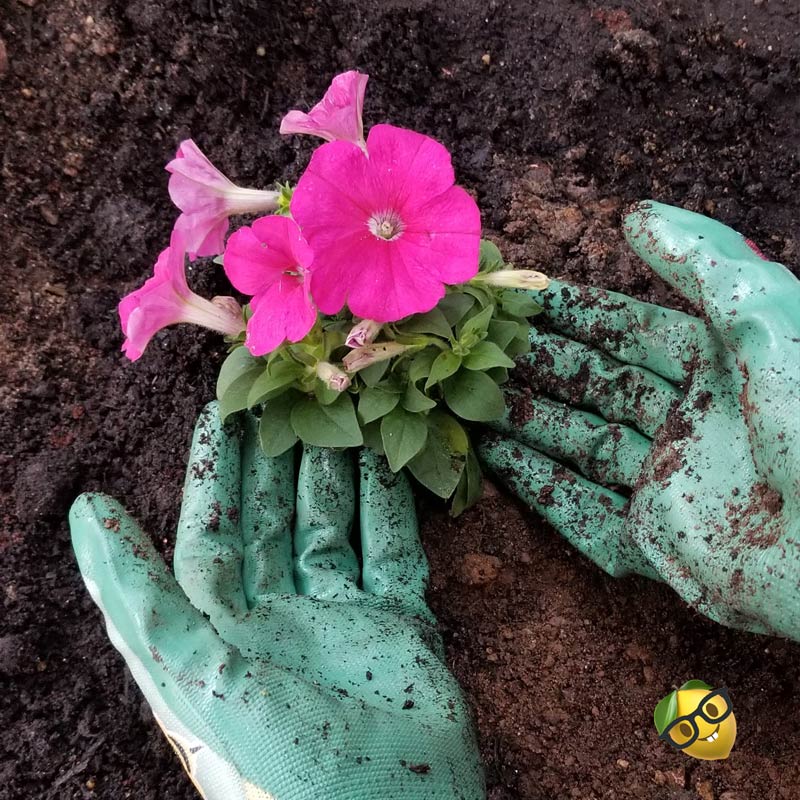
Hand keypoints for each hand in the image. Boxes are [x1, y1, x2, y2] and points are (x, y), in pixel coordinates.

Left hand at [69, 403, 483, 799]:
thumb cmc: (285, 762)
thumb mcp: (197, 675)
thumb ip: (140, 596)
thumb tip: (86, 512)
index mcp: (224, 635)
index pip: (212, 536)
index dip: (212, 473)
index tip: (221, 411)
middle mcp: (279, 621)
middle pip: (271, 521)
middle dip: (274, 459)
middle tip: (283, 398)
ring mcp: (341, 620)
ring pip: (330, 525)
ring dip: (334, 470)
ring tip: (338, 413)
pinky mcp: (399, 625)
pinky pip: (391, 549)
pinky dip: (389, 504)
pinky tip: (385, 458)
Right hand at [478, 201, 799, 639]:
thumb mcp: (765, 313)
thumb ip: (701, 259)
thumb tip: (634, 216)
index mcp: (720, 368)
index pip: (632, 332)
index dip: (578, 313)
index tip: (524, 295)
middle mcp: (689, 423)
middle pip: (596, 386)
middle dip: (540, 364)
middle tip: (482, 344)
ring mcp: (668, 483)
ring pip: (580, 444)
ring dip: (526, 420)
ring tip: (472, 395)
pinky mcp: (655, 541)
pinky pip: (582, 510)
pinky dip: (536, 486)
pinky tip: (494, 458)